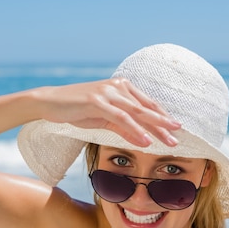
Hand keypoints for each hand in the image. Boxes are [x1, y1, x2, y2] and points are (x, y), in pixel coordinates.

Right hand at [35, 78, 180, 146]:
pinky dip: (135, 129)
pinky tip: (145, 140)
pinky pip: (121, 118)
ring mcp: (108, 92)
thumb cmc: (75, 110)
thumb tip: (141, 138)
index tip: (176, 129)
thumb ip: (122, 127)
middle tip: (180, 136)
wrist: (49, 102)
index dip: (163, 117)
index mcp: (121, 87)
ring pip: (138, 112)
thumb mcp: (103, 120)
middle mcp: (118, 87)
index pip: (147, 104)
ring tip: (169, 141)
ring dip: (155, 128)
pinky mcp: (97, 101)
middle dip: (164, 124)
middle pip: (147, 108)